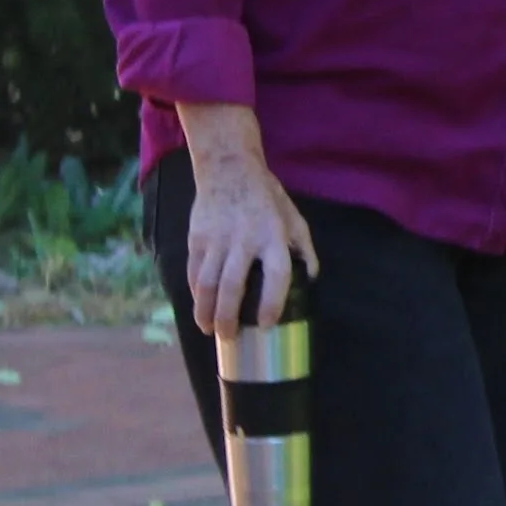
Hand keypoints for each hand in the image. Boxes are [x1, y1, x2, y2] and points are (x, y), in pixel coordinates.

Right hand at [174, 102, 316, 334]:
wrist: (228, 167)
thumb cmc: (266, 197)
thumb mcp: (293, 218)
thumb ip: (304, 249)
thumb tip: (311, 278)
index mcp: (273, 235)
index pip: (276, 275)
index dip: (271, 303)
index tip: (265, 324)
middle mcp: (244, 239)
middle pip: (233, 286)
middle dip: (229, 318)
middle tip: (230, 338)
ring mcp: (217, 238)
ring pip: (207, 284)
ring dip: (206, 312)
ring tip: (210, 330)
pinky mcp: (197, 237)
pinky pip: (194, 272)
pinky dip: (196, 294)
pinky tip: (201, 308)